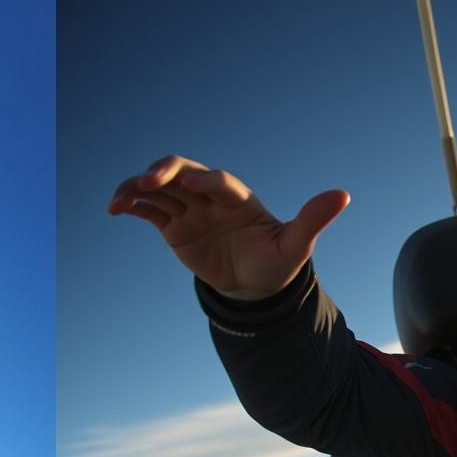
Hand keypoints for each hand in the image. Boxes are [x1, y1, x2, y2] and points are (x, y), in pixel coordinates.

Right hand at [108, 154, 347, 298]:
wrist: (254, 284)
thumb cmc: (276, 263)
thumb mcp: (295, 247)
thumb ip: (312, 219)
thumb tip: (343, 195)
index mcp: (238, 198)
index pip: (219, 182)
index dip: (206, 181)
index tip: (192, 186)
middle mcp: (210, 197)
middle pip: (183, 172)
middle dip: (165, 173)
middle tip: (147, 182)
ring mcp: (189, 209)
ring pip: (159, 189)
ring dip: (138, 188)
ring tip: (118, 200)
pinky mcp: (172, 224)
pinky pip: (147, 209)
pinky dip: (130, 205)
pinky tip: (113, 209)